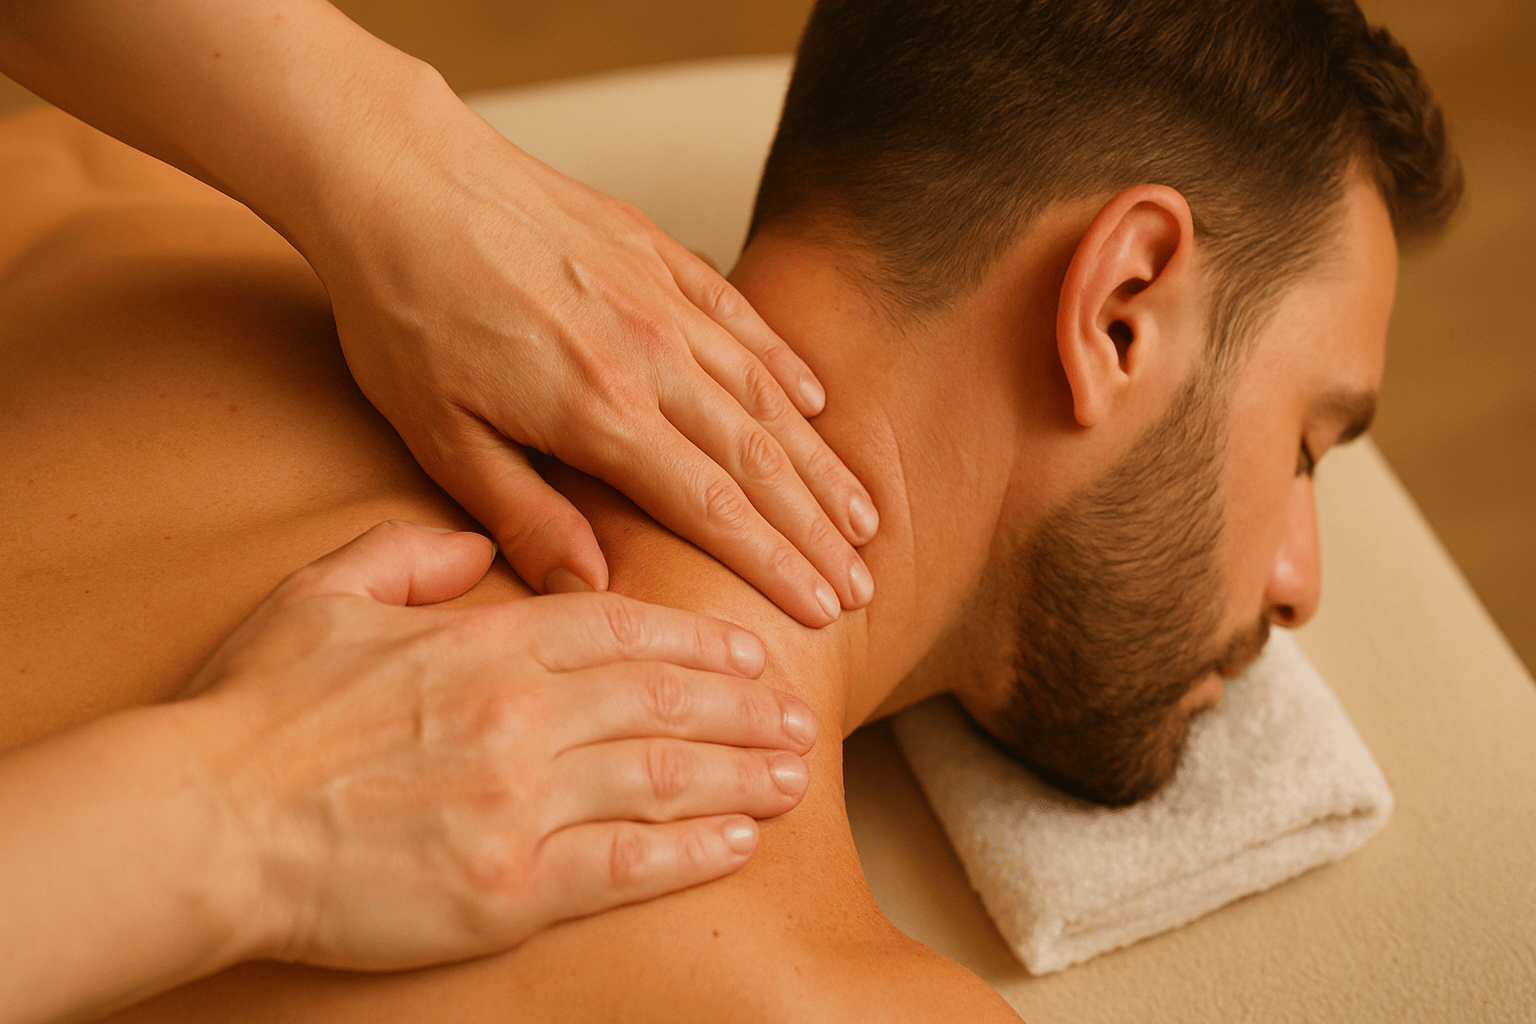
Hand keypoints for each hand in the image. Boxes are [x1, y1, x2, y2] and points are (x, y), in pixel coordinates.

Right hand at [185, 520, 817, 970]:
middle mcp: (520, 715)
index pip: (623, 628)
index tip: (748, 650)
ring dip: (741, 770)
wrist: (201, 820)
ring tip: (795, 770)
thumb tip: (479, 546)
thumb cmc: (255, 705)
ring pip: (664, 775)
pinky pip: (626, 865)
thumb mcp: (324, 590)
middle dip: (742, 704)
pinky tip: (740, 838)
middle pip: (664, 698)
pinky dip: (693, 849)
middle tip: (797, 712)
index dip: (698, 639)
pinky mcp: (507, 886)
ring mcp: (520, 802)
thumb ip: (410, 553)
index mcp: (485, 642)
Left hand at [310, 96, 877, 625]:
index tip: (821, 607)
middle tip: (861, 581)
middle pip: (759, 459)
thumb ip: (524, 515)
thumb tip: (593, 590)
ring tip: (861, 513)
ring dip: (818, 460)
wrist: (398, 177)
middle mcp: (651, 355)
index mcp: (599, 411)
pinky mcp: (655, 252)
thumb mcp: (438, 435)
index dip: (775, 564)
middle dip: (817, 529)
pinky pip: (739, 318)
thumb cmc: (404, 310)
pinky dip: (783, 364)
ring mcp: (661, 298)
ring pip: (765, 394)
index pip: (713, 509)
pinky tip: (813, 400)